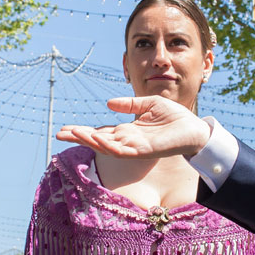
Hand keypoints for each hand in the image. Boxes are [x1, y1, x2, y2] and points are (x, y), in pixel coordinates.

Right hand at [57, 96, 210, 157]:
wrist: (195, 129)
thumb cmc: (176, 118)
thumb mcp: (149, 104)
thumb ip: (130, 104)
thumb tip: (109, 103)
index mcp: (128, 131)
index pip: (101, 131)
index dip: (83, 130)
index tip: (66, 129)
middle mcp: (127, 141)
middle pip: (97, 140)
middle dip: (79, 137)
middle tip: (59, 133)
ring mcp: (134, 148)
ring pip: (106, 147)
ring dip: (89, 140)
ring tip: (73, 133)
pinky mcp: (144, 152)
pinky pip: (122, 151)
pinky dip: (108, 145)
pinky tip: (96, 139)